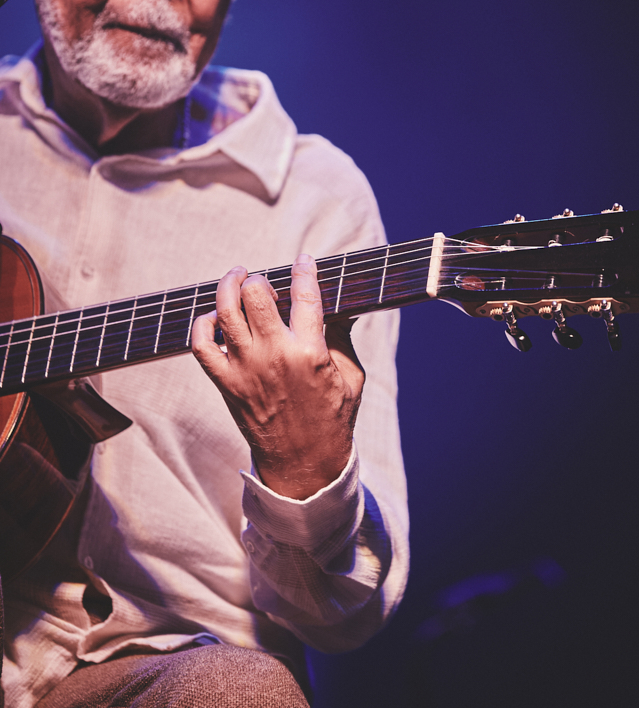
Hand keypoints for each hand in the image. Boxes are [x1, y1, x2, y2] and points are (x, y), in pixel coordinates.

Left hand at [191, 254, 364, 498]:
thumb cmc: (333, 418)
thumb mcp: (352, 375)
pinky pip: (201, 345)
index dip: (304, 270)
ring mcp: (246, 369)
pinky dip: (202, 324)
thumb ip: (344, 336)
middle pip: (255, 294)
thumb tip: (342, 304)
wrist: (304, 464)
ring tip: (237, 279)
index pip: (305, 295)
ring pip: (225, 311)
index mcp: (310, 352)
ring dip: (229, 286)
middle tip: (264, 282)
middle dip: (259, 278)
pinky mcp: (227, 384)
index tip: (303, 260)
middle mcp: (274, 356)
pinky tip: (214, 317)